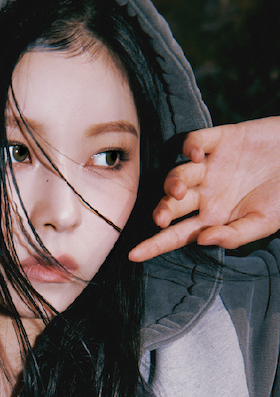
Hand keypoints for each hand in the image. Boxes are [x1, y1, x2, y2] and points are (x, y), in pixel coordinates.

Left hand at [129, 118, 279, 261]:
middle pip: (171, 205)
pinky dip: (191, 146)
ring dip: (173, 183)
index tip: (133, 255)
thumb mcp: (264, 223)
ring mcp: (211, 167)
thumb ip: (234, 235)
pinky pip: (196, 141)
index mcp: (211, 218)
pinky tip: (194, 155)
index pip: (176, 235)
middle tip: (160, 218)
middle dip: (162, 211)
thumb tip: (202, 240)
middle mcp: (205, 194)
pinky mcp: (221, 140)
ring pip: (178, 175)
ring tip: (179, 191)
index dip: (154, 245)